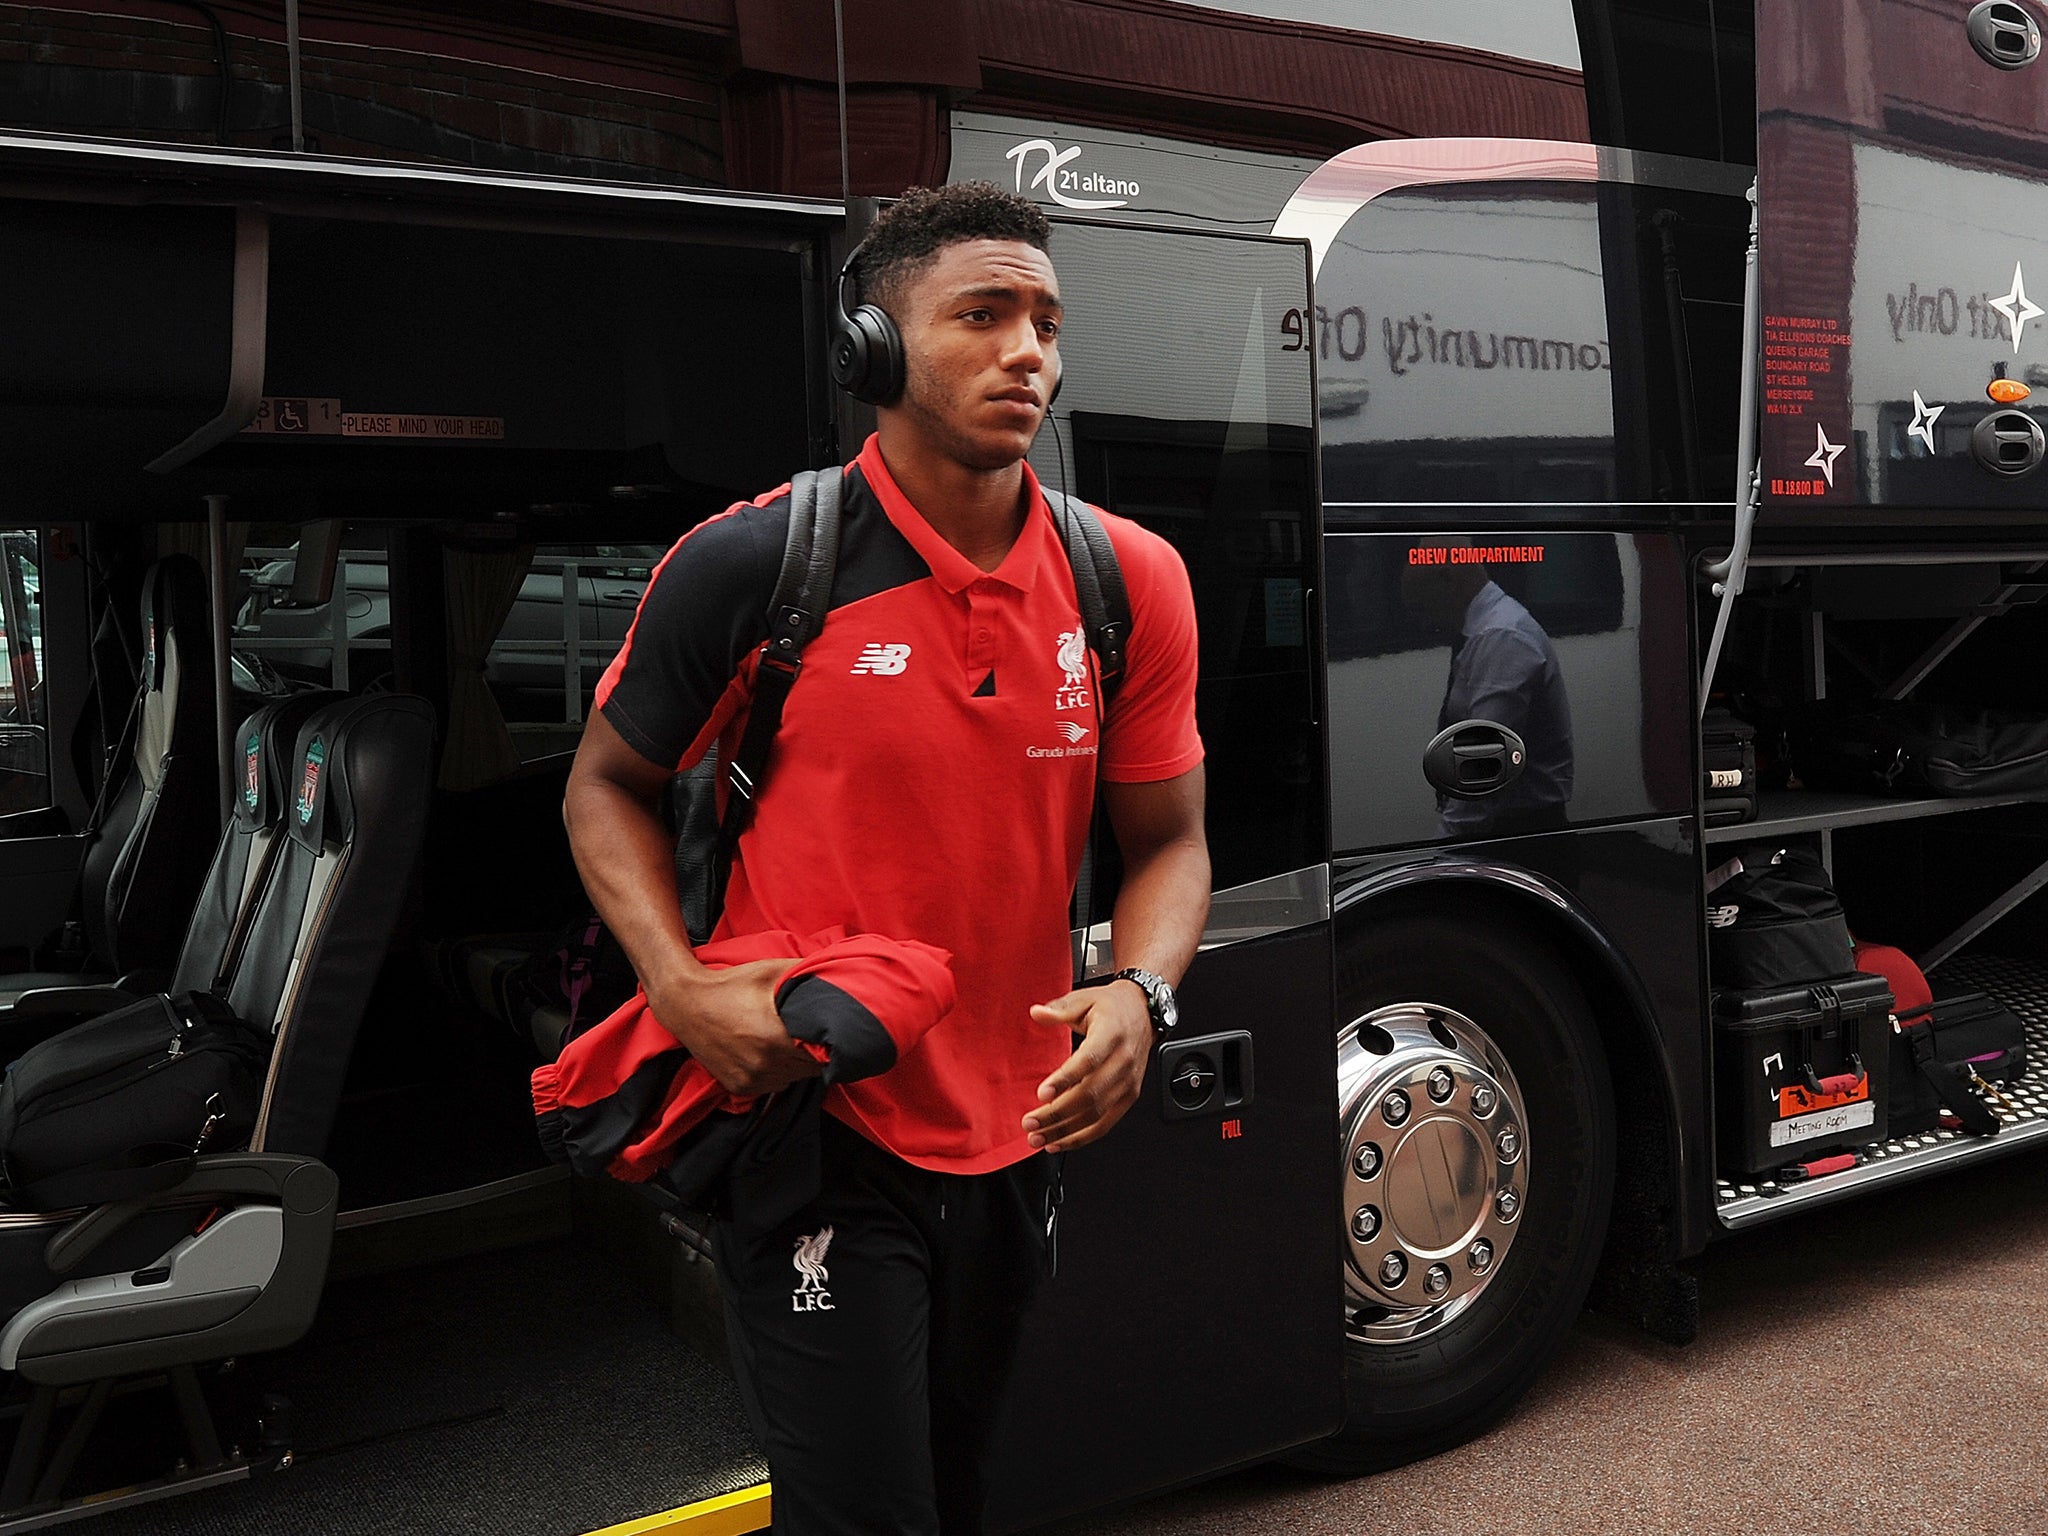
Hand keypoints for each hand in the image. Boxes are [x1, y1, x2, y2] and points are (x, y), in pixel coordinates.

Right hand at [648, 957, 820, 1097]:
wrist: (686, 1003)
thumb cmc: (731, 985)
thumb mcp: (773, 972)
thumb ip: (809, 974)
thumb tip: (840, 974)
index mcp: (777, 1038)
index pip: (823, 1053)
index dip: (828, 1041)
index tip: (826, 1030)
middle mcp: (765, 1065)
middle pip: (810, 1068)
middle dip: (812, 1051)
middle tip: (803, 1031)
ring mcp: (751, 1080)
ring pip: (793, 1079)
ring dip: (795, 1064)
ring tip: (784, 1040)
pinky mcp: (740, 1088)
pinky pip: (773, 1085)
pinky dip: (777, 1072)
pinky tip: (768, 1051)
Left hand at [1024, 980, 1152, 1151]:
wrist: (1144, 1013)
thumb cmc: (1112, 1007)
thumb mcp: (1084, 998)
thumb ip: (1060, 1008)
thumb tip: (1037, 1012)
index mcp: (1112, 1034)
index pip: (1088, 1061)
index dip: (1065, 1080)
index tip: (1042, 1094)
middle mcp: (1124, 1061)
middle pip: (1090, 1095)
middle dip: (1057, 1114)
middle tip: (1030, 1122)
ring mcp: (1128, 1082)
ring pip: (1096, 1115)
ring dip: (1065, 1131)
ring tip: (1038, 1138)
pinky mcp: (1129, 1096)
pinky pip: (1105, 1123)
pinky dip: (1082, 1137)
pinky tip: (1059, 1142)